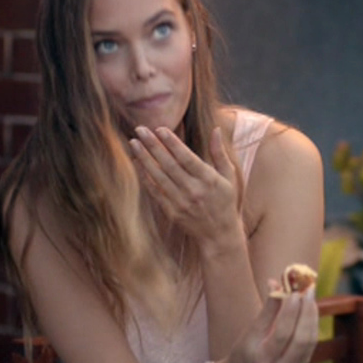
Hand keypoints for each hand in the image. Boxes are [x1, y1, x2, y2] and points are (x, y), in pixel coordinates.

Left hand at [129, 126, 240, 242]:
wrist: (220, 234)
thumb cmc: (225, 201)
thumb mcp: (229, 176)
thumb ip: (220, 153)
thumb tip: (216, 129)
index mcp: (209, 180)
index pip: (187, 158)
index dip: (172, 143)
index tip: (160, 129)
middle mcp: (194, 191)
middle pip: (169, 165)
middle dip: (153, 145)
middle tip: (140, 129)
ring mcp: (181, 202)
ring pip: (159, 177)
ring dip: (144, 158)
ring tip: (133, 142)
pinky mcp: (172, 212)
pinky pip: (155, 192)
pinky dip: (145, 177)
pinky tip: (137, 163)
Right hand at [226, 280, 319, 362]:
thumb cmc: (245, 349)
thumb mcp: (252, 330)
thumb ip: (267, 309)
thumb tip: (276, 284)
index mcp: (263, 360)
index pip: (281, 334)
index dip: (290, 312)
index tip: (294, 293)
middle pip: (301, 339)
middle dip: (307, 312)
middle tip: (308, 291)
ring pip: (310, 341)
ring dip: (312, 316)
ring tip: (309, 297)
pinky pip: (311, 344)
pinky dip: (312, 324)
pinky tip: (310, 310)